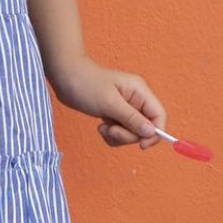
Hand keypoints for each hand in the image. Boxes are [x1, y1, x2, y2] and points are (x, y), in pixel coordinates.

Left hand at [49, 55, 165, 150]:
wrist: (64, 77)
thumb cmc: (86, 84)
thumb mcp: (109, 103)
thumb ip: (131, 118)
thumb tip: (152, 132)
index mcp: (139, 91)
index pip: (159, 115)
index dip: (155, 133)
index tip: (141, 145)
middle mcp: (136, 100)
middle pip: (146, 128)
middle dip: (129, 135)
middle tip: (112, 129)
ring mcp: (125, 108)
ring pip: (132, 133)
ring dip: (118, 136)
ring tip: (103, 127)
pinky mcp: (115, 115)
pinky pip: (121, 133)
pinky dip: (111, 135)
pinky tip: (101, 126)